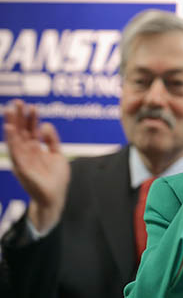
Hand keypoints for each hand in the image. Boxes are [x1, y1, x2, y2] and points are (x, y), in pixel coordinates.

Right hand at [3, 99, 69, 232]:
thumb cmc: (55, 178)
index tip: (32, 105)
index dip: (31, 118)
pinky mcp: (21, 167)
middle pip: (21, 131)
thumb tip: (46, 125)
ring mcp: (23, 159)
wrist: (54, 197)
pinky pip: (14, 151)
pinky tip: (9, 128)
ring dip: (11, 124)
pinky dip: (11, 140)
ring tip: (9, 111)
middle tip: (17, 102)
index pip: (31, 130)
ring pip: (15, 138)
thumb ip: (51, 140)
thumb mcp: (56, 154)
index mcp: (35, 149)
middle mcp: (26, 152)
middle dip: (19, 117)